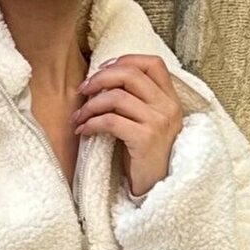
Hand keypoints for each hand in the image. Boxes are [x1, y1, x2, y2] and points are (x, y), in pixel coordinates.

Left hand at [74, 53, 183, 198]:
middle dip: (100, 79)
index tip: (102, 70)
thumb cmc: (145, 155)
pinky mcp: (144, 139)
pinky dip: (91, 123)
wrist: (156, 188)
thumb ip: (138, 100)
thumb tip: (103, 79)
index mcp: (170, 98)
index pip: (153, 63)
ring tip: (79, 117)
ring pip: (116, 97)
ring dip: (90, 105)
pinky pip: (110, 121)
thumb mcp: (148, 122)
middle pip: (130, 75)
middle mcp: (167, 106)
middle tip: (82, 90)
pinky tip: (83, 130)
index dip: (125, 60)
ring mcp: (158, 122)